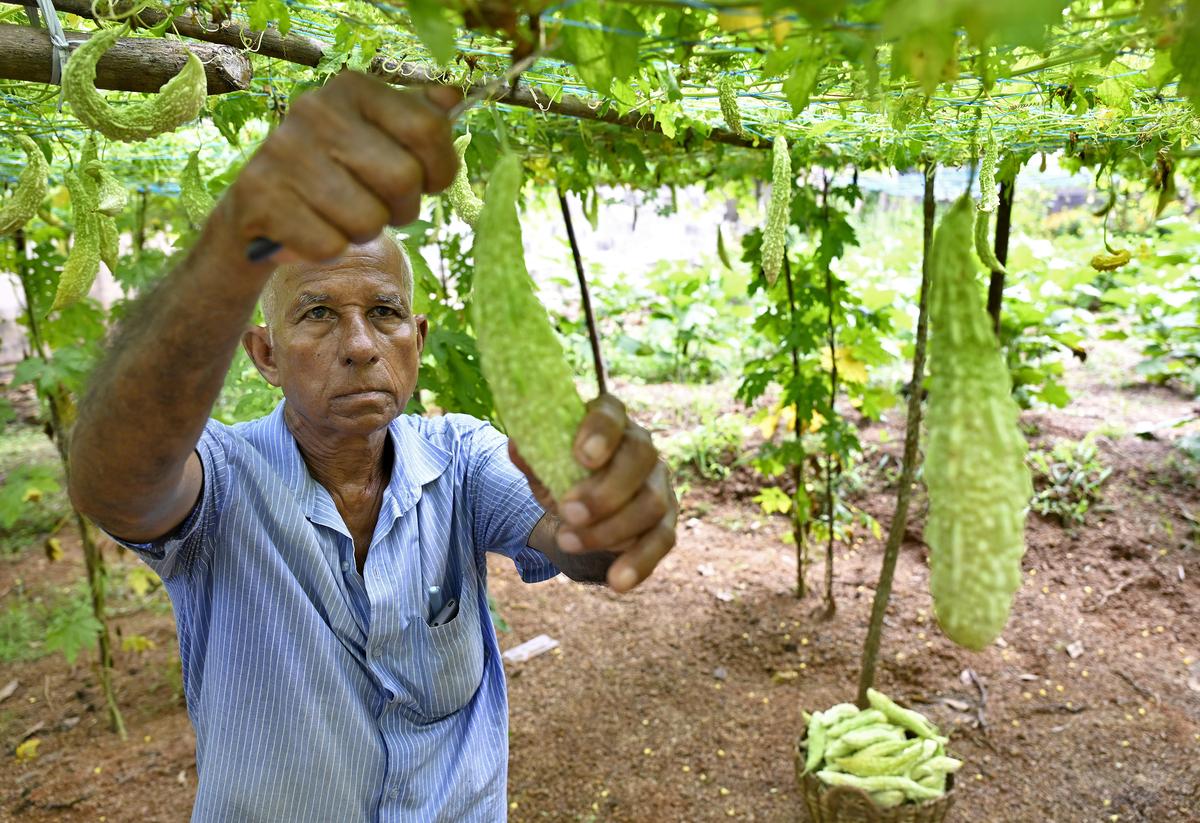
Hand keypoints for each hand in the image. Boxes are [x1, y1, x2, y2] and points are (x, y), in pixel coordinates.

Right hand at [211, 72, 460, 263]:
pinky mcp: (261, 196)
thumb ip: (418, 119)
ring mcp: (284, 151)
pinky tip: (311, 229)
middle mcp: (316, 110)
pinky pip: (330, 246)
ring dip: (364, 233)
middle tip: (379, 206)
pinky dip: (328, 249)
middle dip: (402, 208)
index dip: (440, 170)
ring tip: (341, 216)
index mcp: (352, 88)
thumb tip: (452, 97)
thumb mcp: (379, 139)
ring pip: (368, 220)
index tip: (427, 182)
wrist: (260, 210)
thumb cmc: (336, 175)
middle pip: (403, 179)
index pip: (428, 128)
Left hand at [509, 394, 676, 592]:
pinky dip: (639, 563)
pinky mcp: (665, 520)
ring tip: (568, 542)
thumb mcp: (541, 466)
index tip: (581, 457)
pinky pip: (662, 541)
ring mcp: (659, 483)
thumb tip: (517, 446)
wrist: (576, 511)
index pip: (611, 413)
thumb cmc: (560, 475)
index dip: (601, 432)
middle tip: (568, 511)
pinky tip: (616, 581)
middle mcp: (641, 446)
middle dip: (605, 489)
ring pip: (652, 502)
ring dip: (611, 527)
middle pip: (640, 457)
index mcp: (609, 419)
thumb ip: (530, 456)